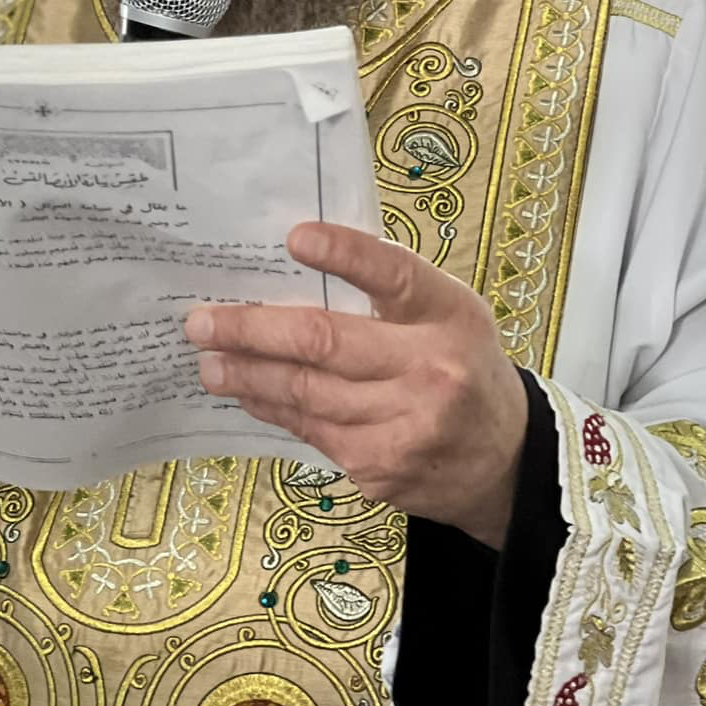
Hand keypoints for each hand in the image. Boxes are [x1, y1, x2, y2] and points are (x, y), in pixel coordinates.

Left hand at [185, 224, 528, 547]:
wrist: (503, 463)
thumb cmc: (463, 370)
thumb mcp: (449, 316)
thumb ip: (390, 292)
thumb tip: (296, 268)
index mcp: (450, 316)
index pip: (394, 275)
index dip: (345, 254)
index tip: (295, 237)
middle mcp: (431, 370)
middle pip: (325, 342)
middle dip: (252, 330)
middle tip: (202, 322)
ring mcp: (405, 425)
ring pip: (306, 394)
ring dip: (248, 374)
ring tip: (208, 360)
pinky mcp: (380, 467)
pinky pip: (310, 431)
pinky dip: (273, 408)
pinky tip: (247, 393)